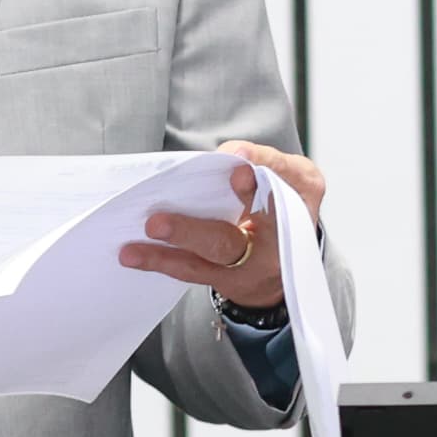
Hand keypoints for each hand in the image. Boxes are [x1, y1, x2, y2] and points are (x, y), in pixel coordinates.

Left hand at [122, 141, 324, 314]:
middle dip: (195, 230)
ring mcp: (254, 265)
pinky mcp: (229, 280)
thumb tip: (224, 156)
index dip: (259, 177)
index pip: (281, 186)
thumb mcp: (288, 173)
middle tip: (158, 222)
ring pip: (211, 255)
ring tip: (139, 238)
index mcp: (302, 197)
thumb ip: (263, 161)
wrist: (286, 257)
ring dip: (171, 245)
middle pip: (237, 235)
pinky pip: (194, 270)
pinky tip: (134, 254)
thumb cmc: (281, 201)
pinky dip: (163, 260)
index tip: (236, 167)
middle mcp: (281, 239)